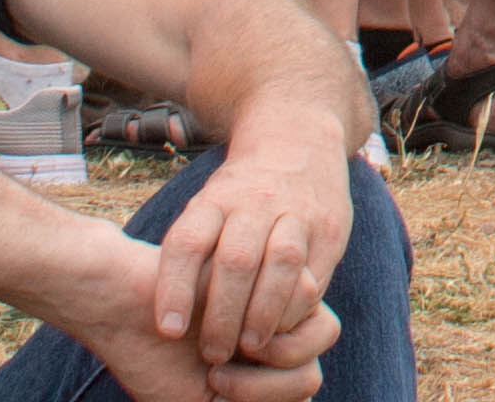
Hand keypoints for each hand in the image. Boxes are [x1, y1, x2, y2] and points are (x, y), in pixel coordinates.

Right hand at [65, 241, 322, 401]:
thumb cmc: (154, 359)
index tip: (214, 389)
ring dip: (264, 352)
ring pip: (319, 335)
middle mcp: (277, 335)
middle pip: (311, 375)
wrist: (123, 308)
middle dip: (264, 386)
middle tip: (214, 372)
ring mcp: (276, 300)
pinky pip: (306, 294)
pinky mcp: (270, 260)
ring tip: (214, 348)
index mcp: (265, 369)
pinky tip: (220, 317)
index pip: (301, 393)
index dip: (269, 398)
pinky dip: (260, 316)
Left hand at [144, 118, 352, 382]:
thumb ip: (192, 250)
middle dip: (222, 315)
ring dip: (263, 314)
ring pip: (281, 264)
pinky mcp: (330, 227)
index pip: (188, 242)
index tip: (169, 331)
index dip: (175, 288)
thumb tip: (164, 314)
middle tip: (212, 355)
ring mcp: (297, 211)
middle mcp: (255, 201)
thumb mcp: (207, 206)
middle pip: (236, 261)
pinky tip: (282, 327)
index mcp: (214, 198)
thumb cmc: (239, 194)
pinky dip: (296, 306)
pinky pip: (315, 272)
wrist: (299, 138)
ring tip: (250, 349)